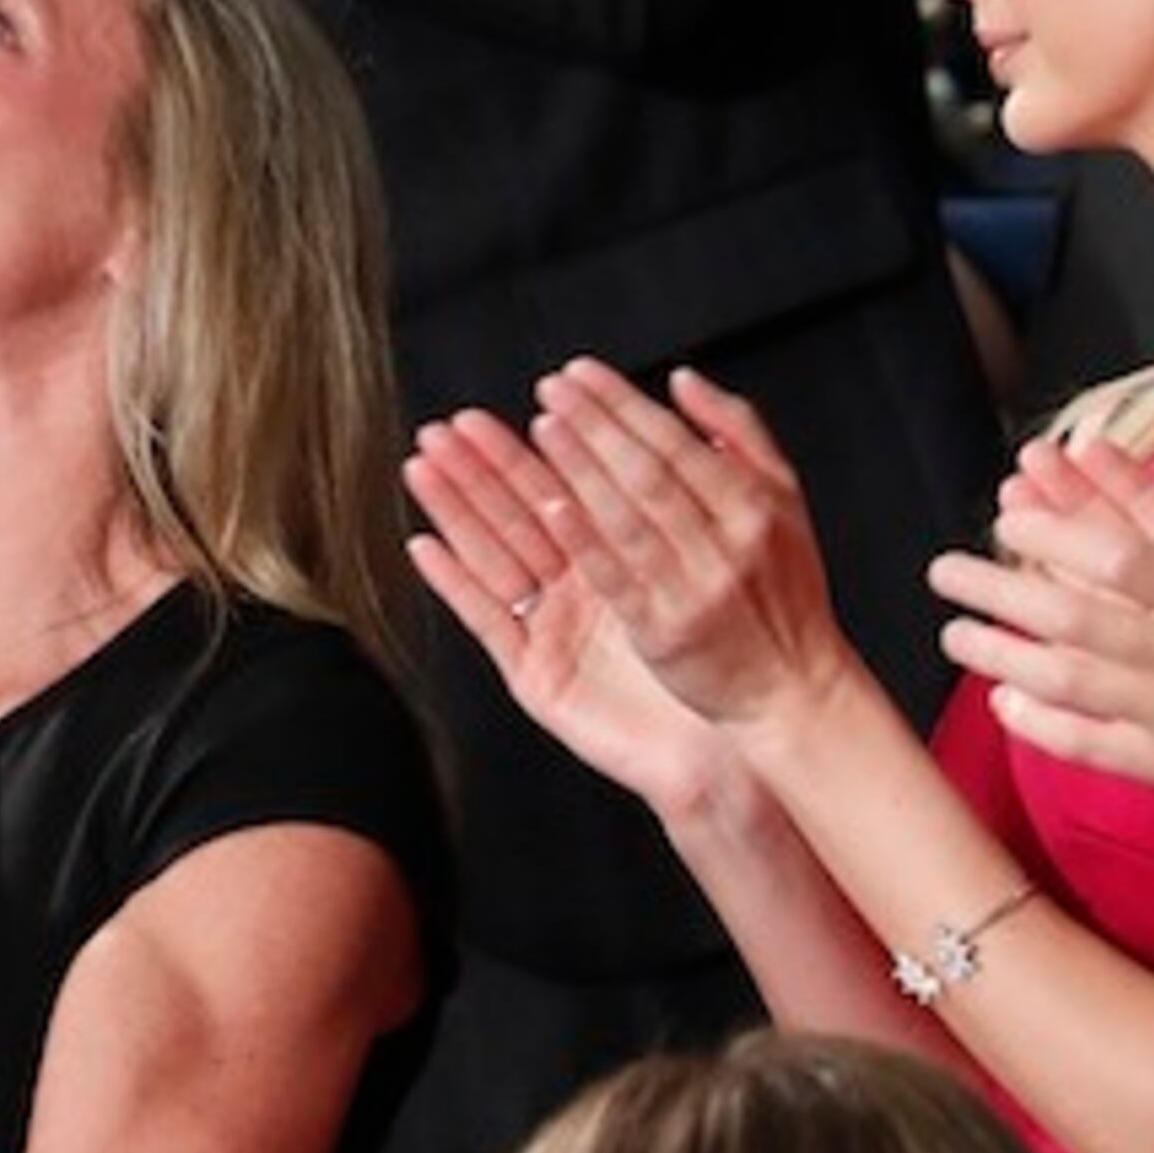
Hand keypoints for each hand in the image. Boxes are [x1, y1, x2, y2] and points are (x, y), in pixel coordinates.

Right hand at [406, 411, 747, 823]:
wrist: (730, 740)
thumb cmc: (725, 660)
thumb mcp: (706, 566)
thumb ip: (677, 503)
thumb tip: (677, 432)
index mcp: (612, 562)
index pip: (559, 493)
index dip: (525, 452)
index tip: (490, 413)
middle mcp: (575, 594)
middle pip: (516, 519)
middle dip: (478, 471)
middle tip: (442, 428)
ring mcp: (551, 633)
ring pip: (493, 557)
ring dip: (455, 512)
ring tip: (423, 466)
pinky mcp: (537, 676)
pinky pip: (490, 622)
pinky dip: (455, 583)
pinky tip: (425, 546)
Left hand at [520, 360, 868, 735]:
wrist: (794, 688)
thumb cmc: (785, 593)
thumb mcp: (785, 500)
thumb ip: (739, 433)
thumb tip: (684, 380)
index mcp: (753, 506)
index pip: (676, 442)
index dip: (623, 404)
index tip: (580, 374)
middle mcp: (725, 543)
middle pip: (648, 472)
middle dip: (595, 425)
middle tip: (550, 390)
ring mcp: (693, 589)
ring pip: (629, 518)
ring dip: (581, 469)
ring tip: (544, 430)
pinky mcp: (665, 631)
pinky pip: (617, 578)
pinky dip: (585, 540)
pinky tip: (552, 508)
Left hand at [930, 437, 1153, 910]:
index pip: (1124, 561)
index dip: (1058, 533)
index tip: (1010, 511)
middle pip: (1078, 621)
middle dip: (1003, 591)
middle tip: (947, 570)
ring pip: (1075, 686)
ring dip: (1005, 656)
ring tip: (955, 632)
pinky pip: (1100, 750)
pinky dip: (1046, 728)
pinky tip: (1004, 701)